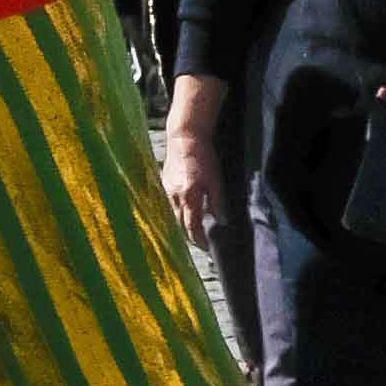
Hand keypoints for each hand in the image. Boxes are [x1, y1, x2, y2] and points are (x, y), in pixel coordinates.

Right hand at [156, 82, 223, 235]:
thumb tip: (221, 221)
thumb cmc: (204, 157)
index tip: (206, 247)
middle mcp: (175, 197)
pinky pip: (170, 204)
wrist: (184, 138)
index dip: (199, 239)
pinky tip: (185, 211)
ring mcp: (167, 191)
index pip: (192, 226)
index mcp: (189, 197)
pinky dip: (178, 211)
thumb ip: (217, 202)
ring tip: (193, 228)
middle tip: (201, 241)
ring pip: (174, 215)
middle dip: (190, 234)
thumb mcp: (216, 180)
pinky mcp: (164, 185)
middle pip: (180, 224)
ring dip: (183, 224)